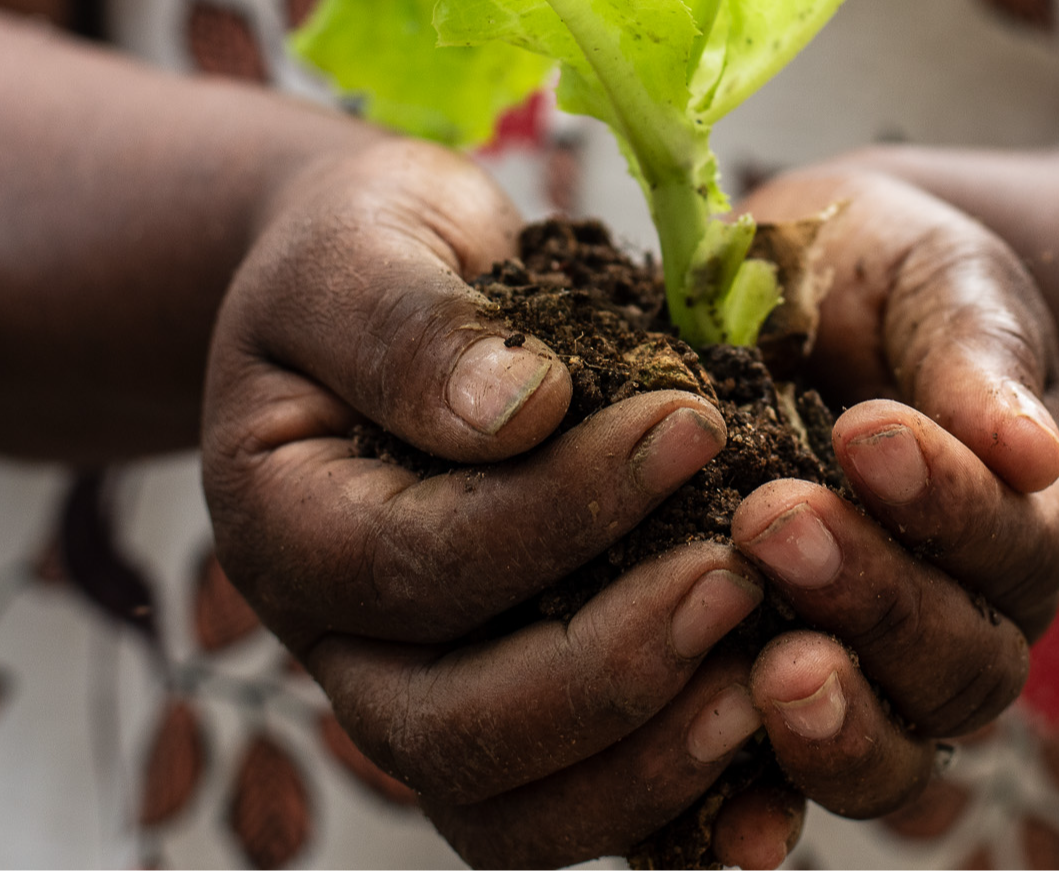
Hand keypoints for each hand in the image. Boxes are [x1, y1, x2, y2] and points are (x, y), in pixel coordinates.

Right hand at [202, 139, 775, 867]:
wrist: (395, 293)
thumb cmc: (377, 254)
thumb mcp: (365, 244)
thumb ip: (412, 325)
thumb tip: (514, 413)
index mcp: (285, 529)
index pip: (416, 564)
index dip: (558, 510)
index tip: (688, 422)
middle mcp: (340, 649)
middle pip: (453, 731)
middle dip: (608, 668)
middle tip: (740, 576)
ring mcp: (418, 702)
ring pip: (510, 815)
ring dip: (645, 765)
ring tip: (768, 680)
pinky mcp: (507, 723)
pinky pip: (573, 811)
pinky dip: (672, 809)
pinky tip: (773, 757)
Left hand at [730, 166, 1058, 819]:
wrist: (805, 302)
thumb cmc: (882, 278)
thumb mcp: (937, 280)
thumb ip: (976, 352)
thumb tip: (1031, 450)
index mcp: (1021, 512)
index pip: (1012, 540)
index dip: (946, 502)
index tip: (865, 433)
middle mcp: (968, 616)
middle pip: (960, 664)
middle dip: (874, 600)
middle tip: (776, 524)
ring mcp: (880, 677)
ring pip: (894, 749)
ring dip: (835, 721)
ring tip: (765, 668)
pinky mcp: (783, 708)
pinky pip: (784, 789)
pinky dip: (760, 812)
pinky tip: (725, 828)